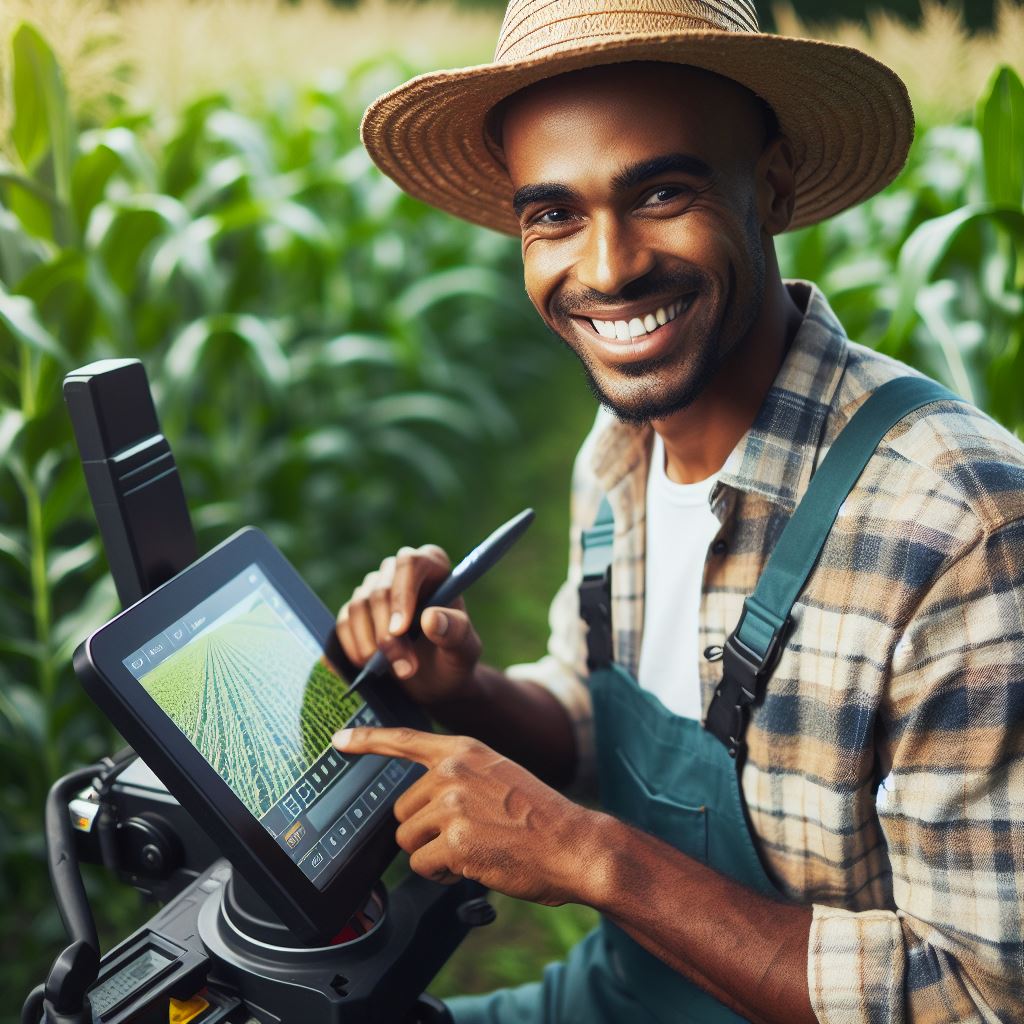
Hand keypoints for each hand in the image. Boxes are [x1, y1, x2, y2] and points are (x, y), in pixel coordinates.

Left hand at [333, 726, 603, 905]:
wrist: (574, 844)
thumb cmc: (540, 816)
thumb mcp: (498, 774)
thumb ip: (458, 775)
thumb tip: (421, 799)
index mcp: (464, 750)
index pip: (404, 739)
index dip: (367, 740)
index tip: (338, 739)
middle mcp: (452, 772)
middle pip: (401, 810)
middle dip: (424, 831)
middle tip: (466, 835)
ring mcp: (452, 805)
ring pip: (408, 841)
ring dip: (432, 854)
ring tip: (473, 849)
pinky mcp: (454, 842)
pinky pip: (423, 867)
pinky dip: (442, 875)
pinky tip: (473, 865)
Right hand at [335, 544, 482, 704]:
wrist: (435, 679)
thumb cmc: (454, 657)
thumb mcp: (464, 649)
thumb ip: (455, 632)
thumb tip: (431, 618)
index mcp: (434, 566)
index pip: (410, 563)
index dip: (402, 594)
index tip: (400, 629)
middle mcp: (401, 571)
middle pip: (381, 589)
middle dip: (388, 634)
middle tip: (406, 668)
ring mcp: (375, 588)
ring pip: (359, 605)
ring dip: (372, 644)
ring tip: (396, 671)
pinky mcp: (357, 610)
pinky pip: (345, 622)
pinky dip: (354, 646)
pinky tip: (370, 665)